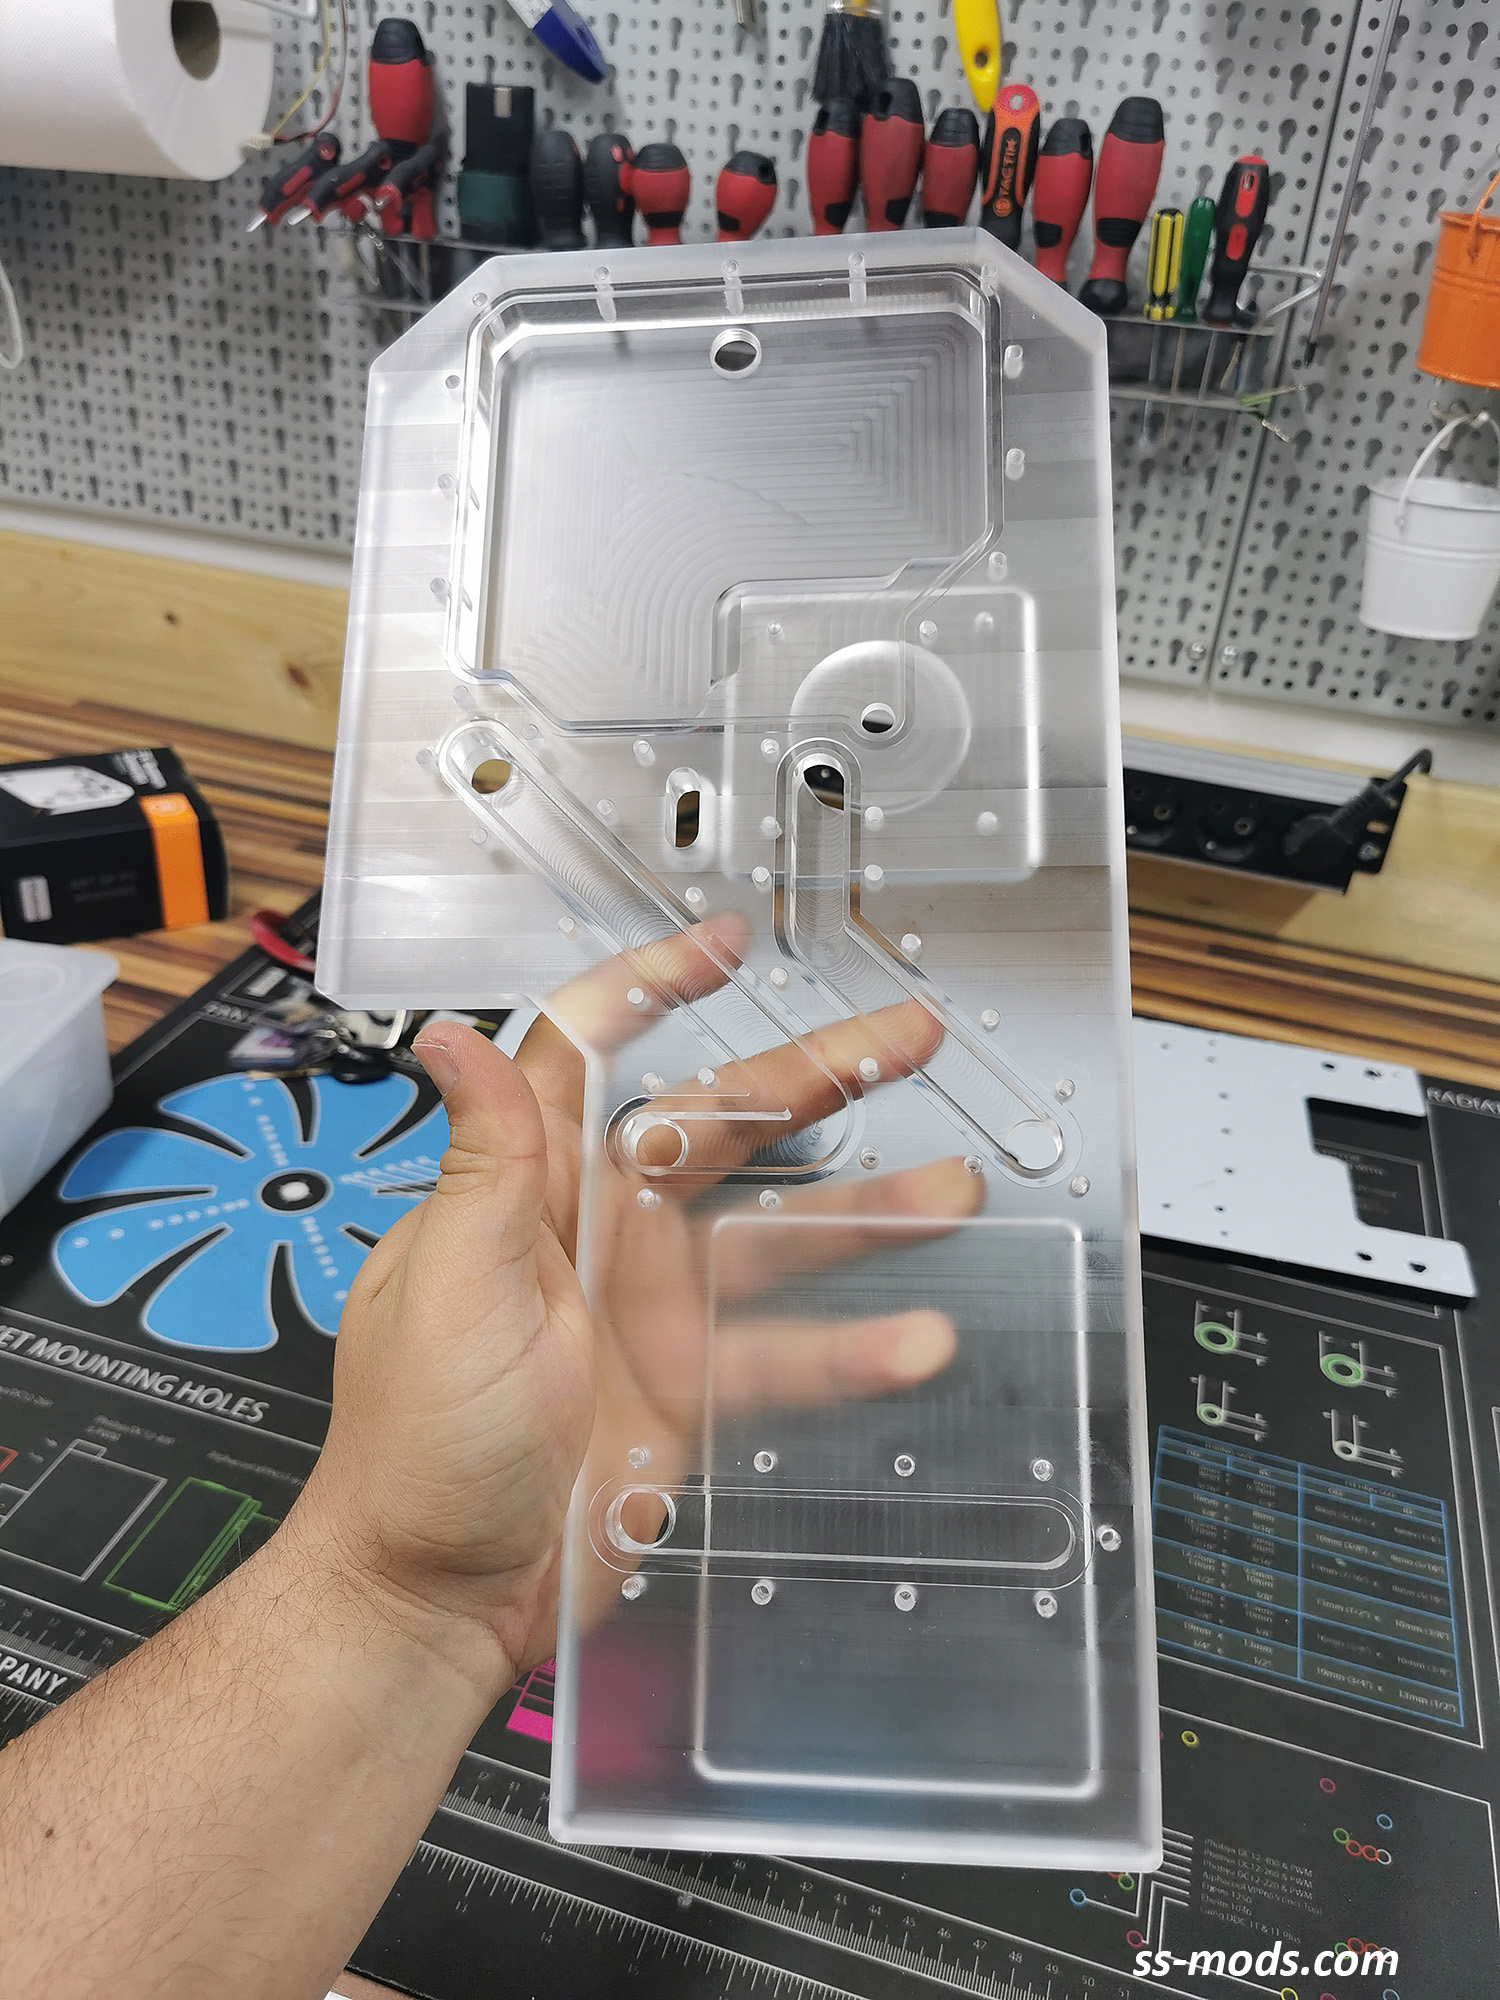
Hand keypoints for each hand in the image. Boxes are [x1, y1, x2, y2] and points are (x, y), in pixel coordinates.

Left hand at [297, 916, 975, 1696]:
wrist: (437, 1594)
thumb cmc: (413, 1445)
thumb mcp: (448, 1287)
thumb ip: (483, 1162)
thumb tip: (452, 1037)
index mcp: (531, 1190)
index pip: (590, 1055)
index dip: (652, 988)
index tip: (721, 944)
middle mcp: (599, 1236)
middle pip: (719, 1128)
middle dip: (812, 1078)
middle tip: (904, 1036)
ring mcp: (651, 1313)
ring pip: (777, 1237)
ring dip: (866, 1213)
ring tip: (952, 1190)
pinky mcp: (687, 1390)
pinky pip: (783, 1354)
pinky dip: (850, 1351)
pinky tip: (912, 1342)